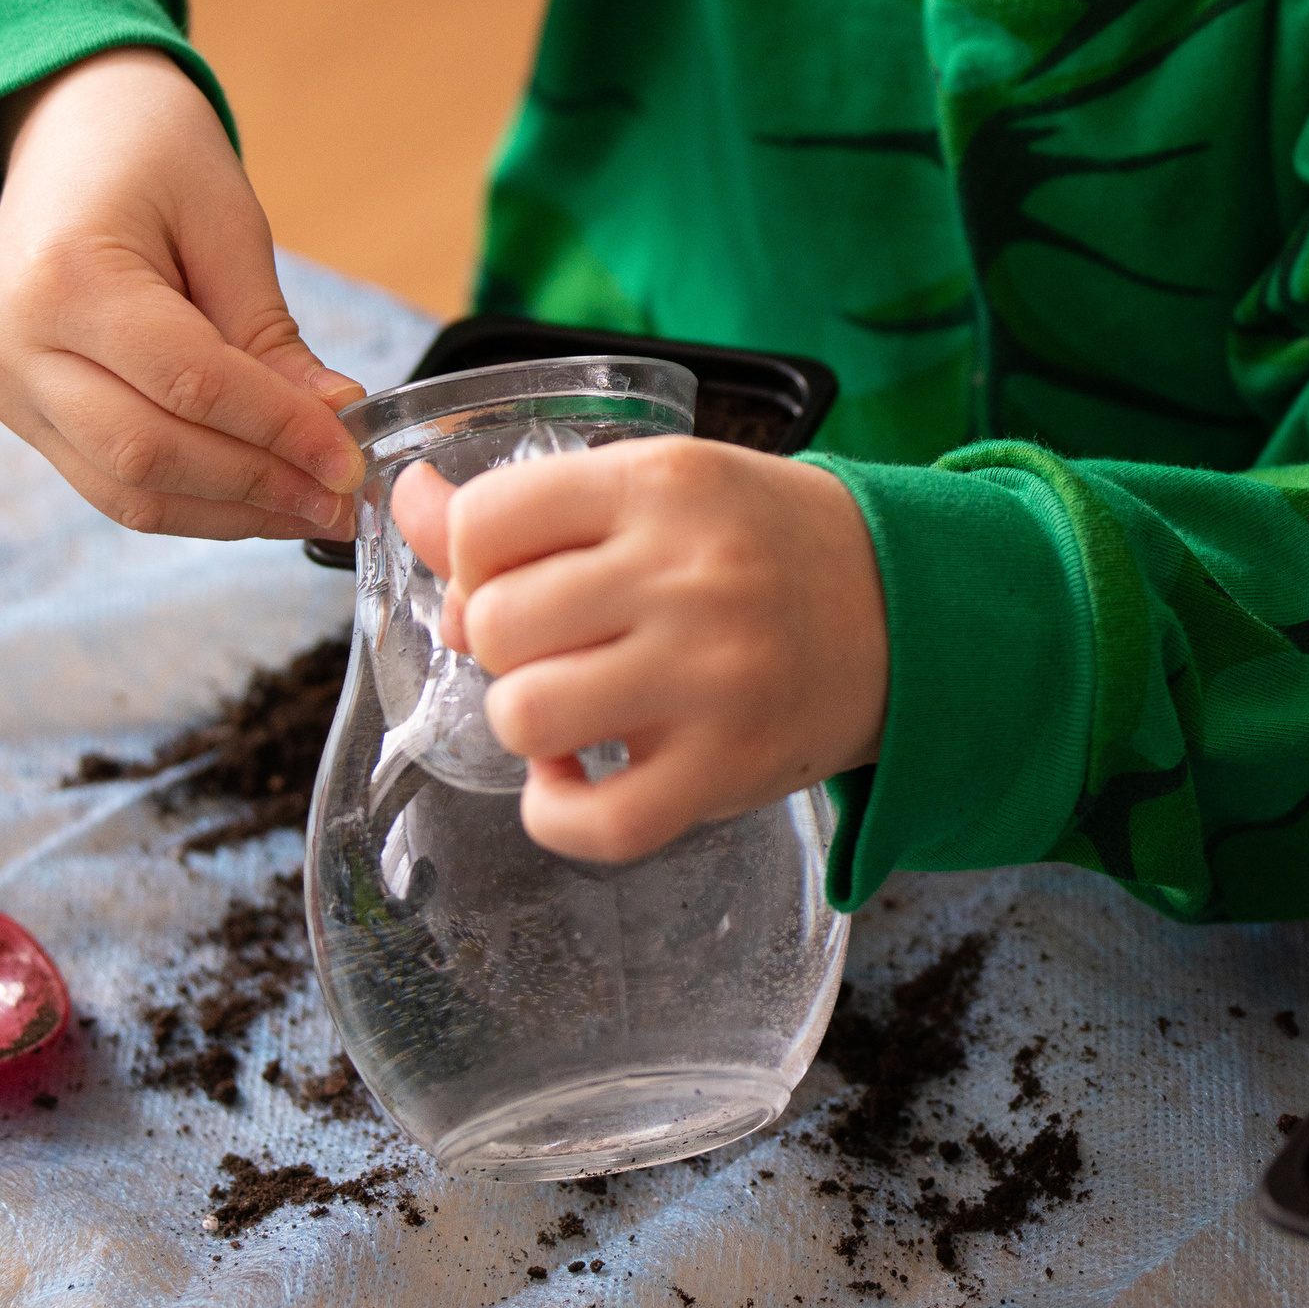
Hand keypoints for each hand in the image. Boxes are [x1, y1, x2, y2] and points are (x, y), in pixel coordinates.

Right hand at [0, 48, 363, 540]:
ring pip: (123, 488)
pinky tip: (256, 497)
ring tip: (310, 508)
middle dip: (256, 486)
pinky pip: (106, 480)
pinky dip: (188, 500)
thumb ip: (268, 332)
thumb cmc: (152, 153)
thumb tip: (331, 422)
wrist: (65, 126)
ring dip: (227, 512)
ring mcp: (3, 385)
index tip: (351, 459)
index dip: (279, 430)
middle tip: (341, 499)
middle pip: (146, 452)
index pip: (188, 383)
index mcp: (63, 277)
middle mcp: (12, 343)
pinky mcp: (17, 410)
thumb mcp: (226, 220)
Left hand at [389, 440, 885, 861]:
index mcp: (661, 484)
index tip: (513, 576)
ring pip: (524, 716)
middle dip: (501, 643)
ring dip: (525, 720)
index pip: (487, 521)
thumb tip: (404, 502)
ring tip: (569, 707)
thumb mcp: (657, 488)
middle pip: (494, 624)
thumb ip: (529, 505)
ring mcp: (709, 678)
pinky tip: (577, 779)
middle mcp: (685, 575)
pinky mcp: (727, 770)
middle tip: (554, 643)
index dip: (472, 561)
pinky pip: (594, 822)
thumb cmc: (760, 544)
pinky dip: (556, 813)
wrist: (904, 607)